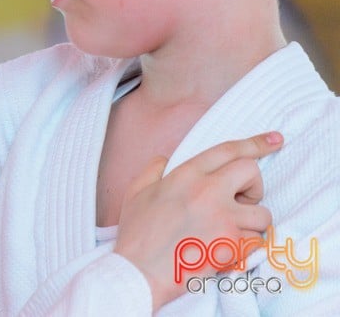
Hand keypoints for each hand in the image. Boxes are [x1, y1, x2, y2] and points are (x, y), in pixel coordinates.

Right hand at [113, 131, 282, 310]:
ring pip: (262, 213)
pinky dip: (246, 249)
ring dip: (250, 225)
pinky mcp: (232, 244)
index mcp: (186, 174)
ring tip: (226, 234)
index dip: (256, 143)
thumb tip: (165, 160)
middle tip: (239, 203)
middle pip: (252, 171)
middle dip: (253, 186)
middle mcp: (207, 190)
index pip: (228, 150)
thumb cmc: (136, 234)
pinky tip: (224, 252)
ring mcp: (223, 217)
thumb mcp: (136, 192)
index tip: (275, 139)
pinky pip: (256, 242)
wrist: (139, 271)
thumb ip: (153, 170)